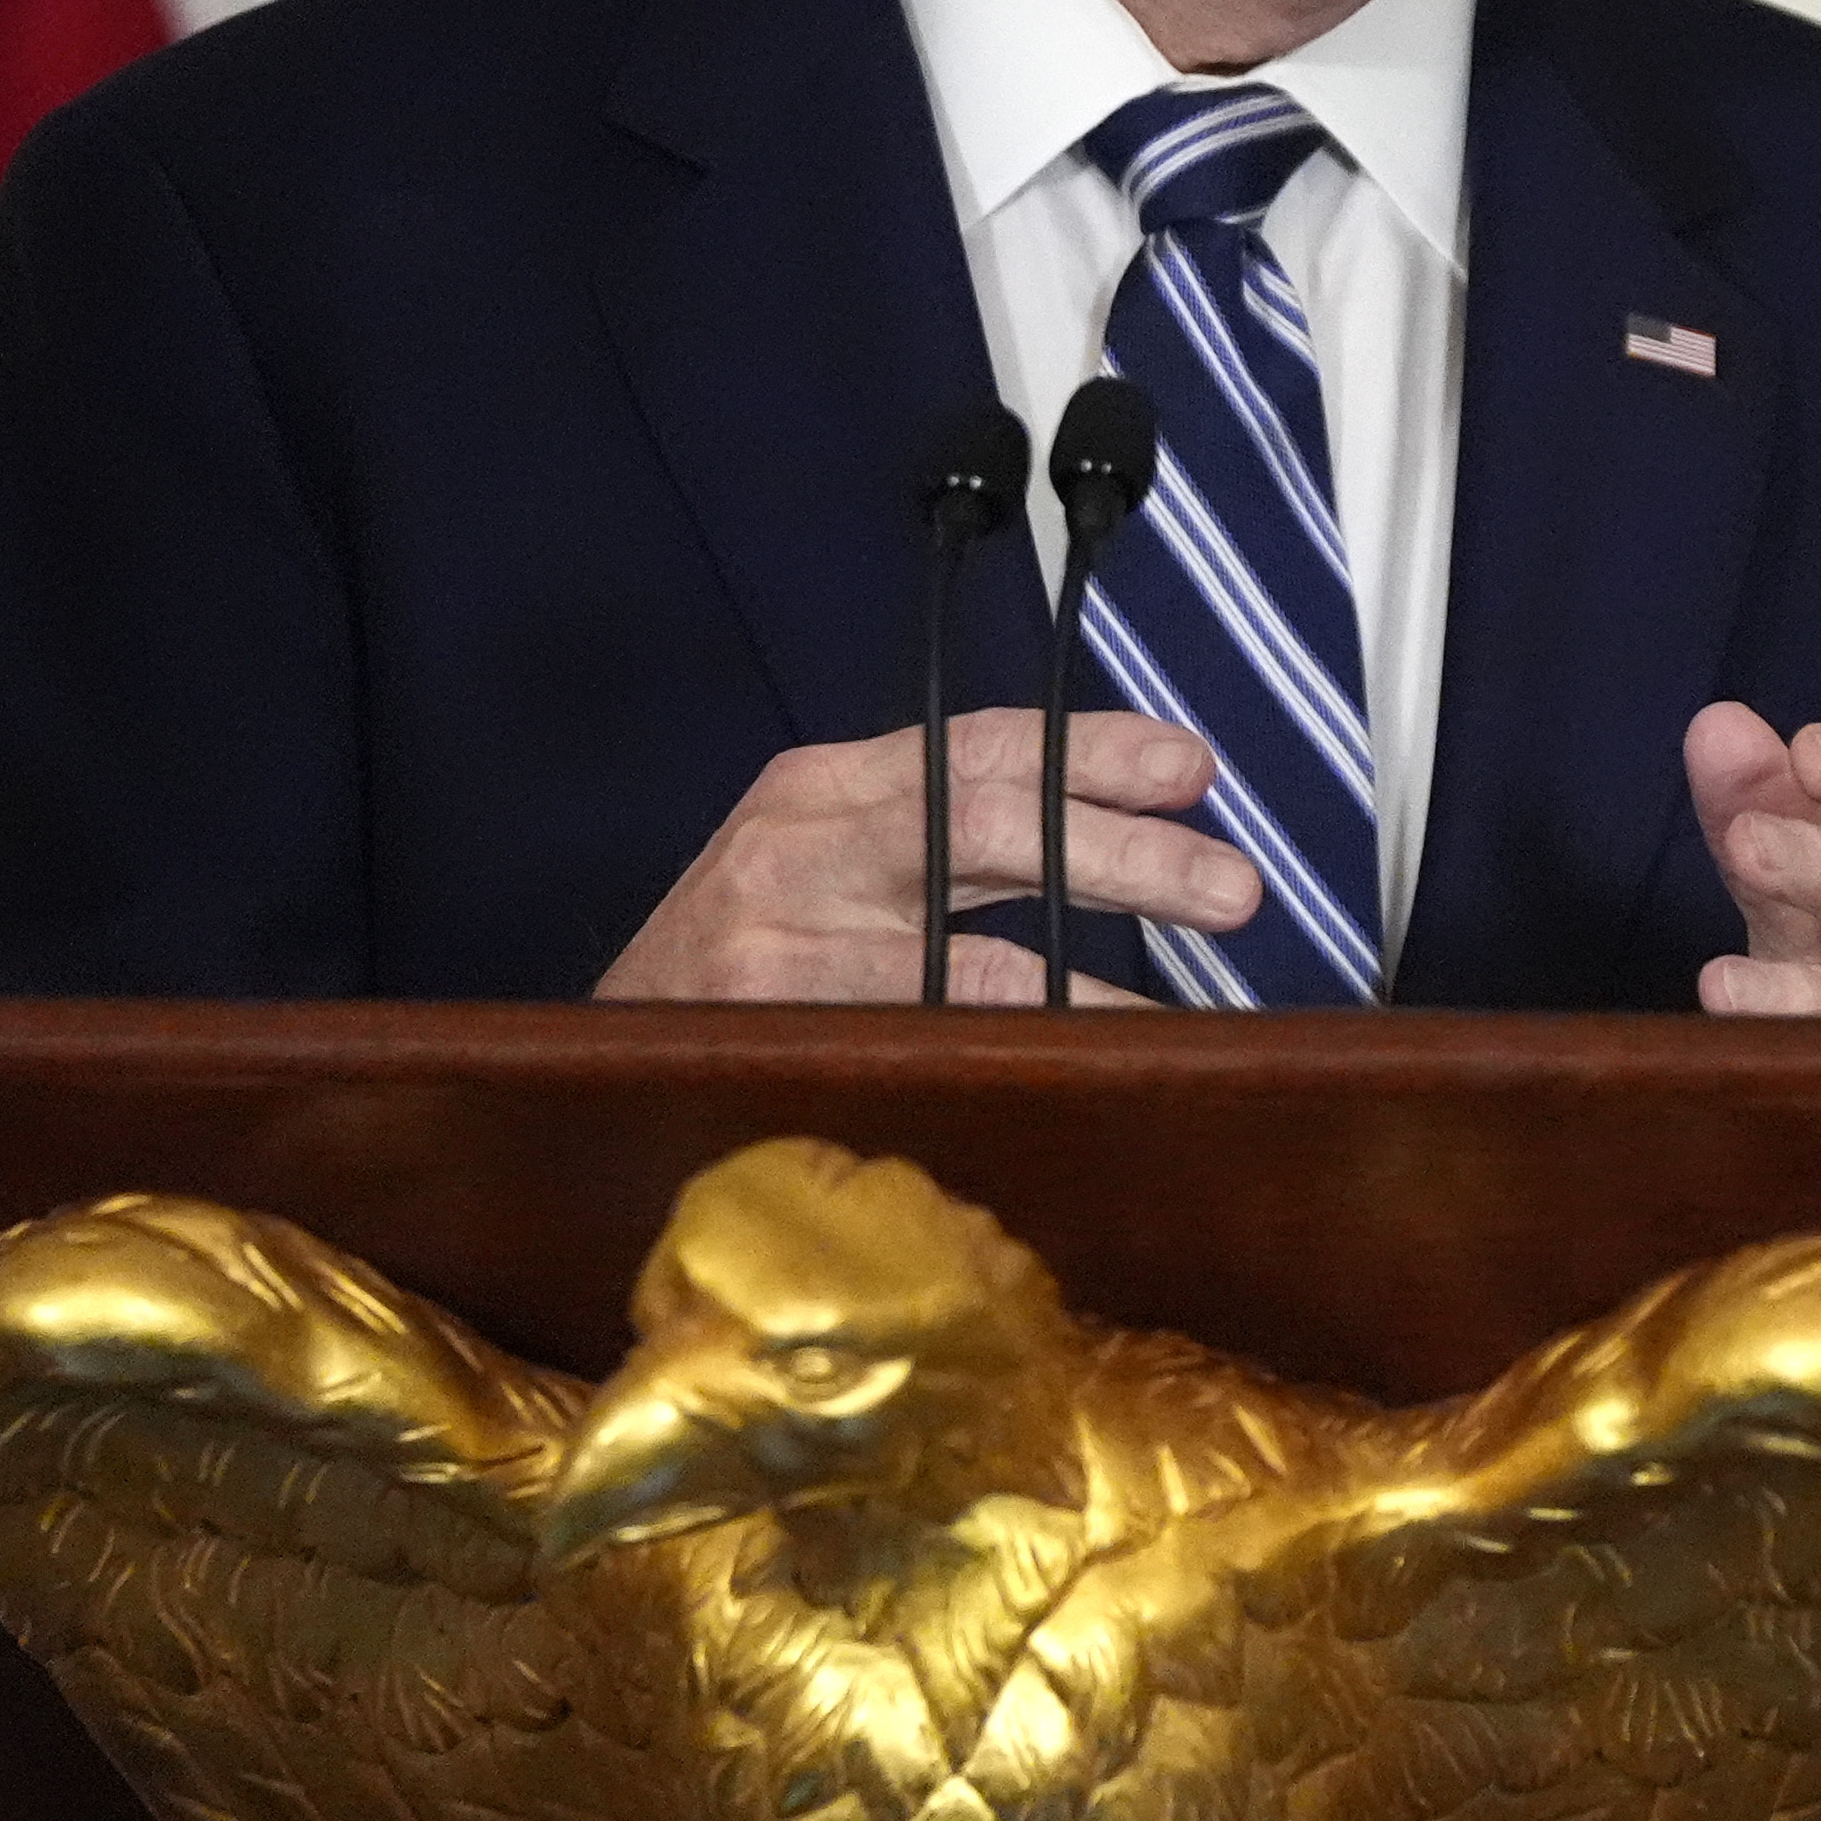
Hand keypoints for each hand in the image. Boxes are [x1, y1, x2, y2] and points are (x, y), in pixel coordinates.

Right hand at [596, 712, 1233, 1002]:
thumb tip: (1113, 844)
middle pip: (991, 825)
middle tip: (1230, 886)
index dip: (1093, 753)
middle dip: (1125, 854)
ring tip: (1184, 1002)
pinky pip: (928, 1043)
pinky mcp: (776, 1035)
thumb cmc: (734, 966)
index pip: (980, 747)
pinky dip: (1019, 1057)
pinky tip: (1089, 1072)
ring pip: (973, 952)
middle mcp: (802, 845)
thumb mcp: (820, 866)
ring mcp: (784, 943)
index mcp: (824, 789)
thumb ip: (940, 846)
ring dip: (1096, 981)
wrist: (590, 1059)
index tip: (1191, 768)